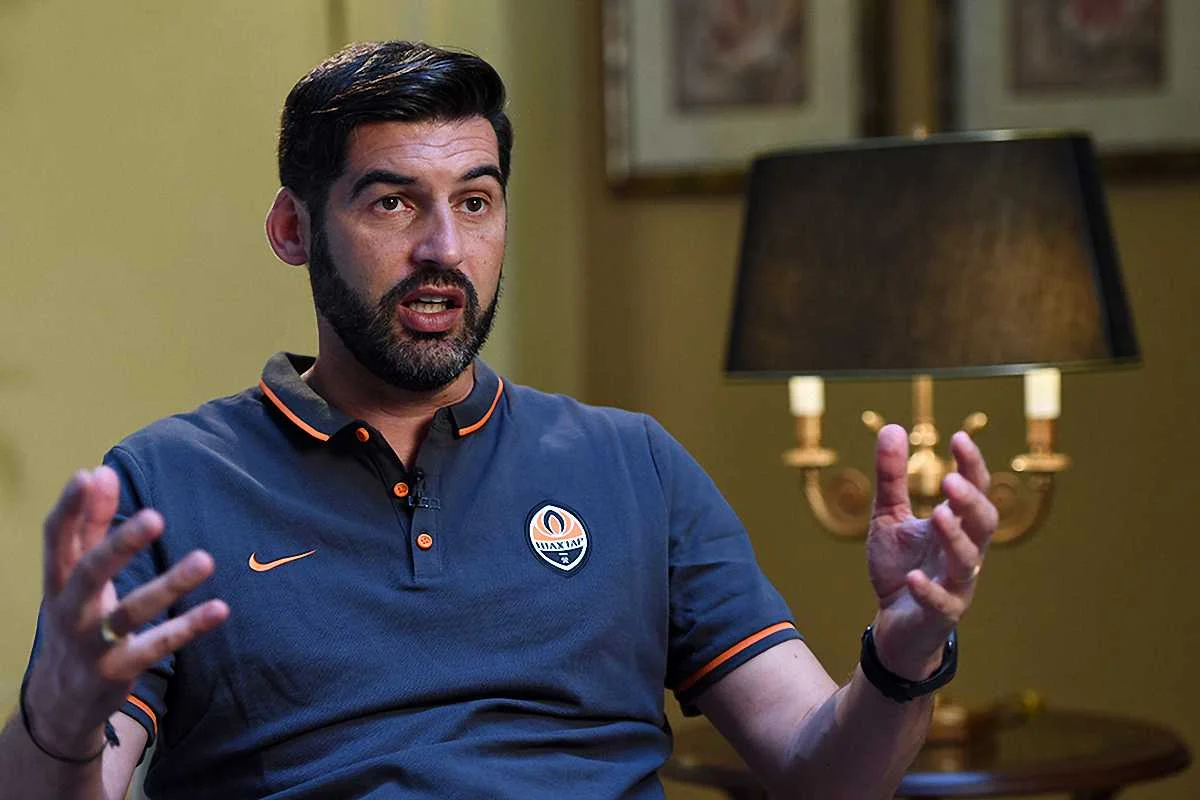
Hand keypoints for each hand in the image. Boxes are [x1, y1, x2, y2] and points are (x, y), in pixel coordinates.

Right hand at [24, 467, 228, 757]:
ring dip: (170, 585)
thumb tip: (99, 471)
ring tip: (206, 559)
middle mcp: (70, 610)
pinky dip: (189, 627)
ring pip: (132, 612)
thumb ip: (89, 526)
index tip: (88, 475)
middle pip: (90, 573)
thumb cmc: (76, 617)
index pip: (57, 540)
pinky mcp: (119, 670)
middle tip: (156, 517)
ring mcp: (94, 643)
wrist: (60, 699)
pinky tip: (220, 608)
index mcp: (58, 580)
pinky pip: (157, 645)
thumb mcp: (74, 576)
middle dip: (120, 545)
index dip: (70, 508)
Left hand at [865, 425, 996, 678]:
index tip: (958, 438)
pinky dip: (929, 589)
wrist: (893, 625)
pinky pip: (942, 602)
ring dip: (955, 538)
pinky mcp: (940, 614)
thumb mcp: (889, 516)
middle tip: (951, 480)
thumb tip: (892, 427)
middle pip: (983, 524)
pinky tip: (913, 576)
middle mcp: (964, 552)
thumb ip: (892, 477)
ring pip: (969, 561)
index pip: (974, 491)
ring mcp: (955, 585)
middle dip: (970, 501)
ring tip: (937, 515)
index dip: (971, 466)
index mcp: (956, 525)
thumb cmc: (900, 566)